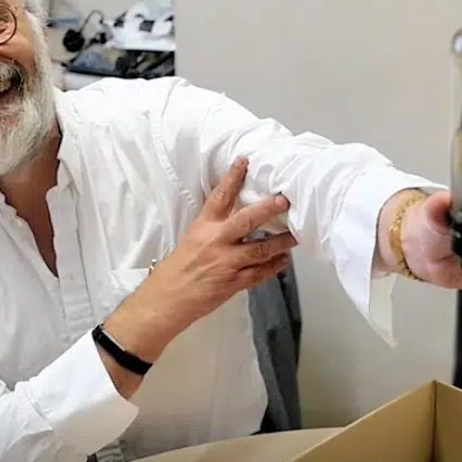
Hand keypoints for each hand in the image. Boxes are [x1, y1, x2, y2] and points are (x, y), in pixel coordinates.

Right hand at [104, 157, 295, 374]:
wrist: (166, 300)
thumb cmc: (176, 271)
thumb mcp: (191, 240)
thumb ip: (213, 228)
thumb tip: (236, 216)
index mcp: (203, 228)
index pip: (220, 197)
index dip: (233, 177)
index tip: (245, 161)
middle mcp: (216, 242)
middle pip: (247, 220)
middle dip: (268, 209)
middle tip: (284, 199)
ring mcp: (226, 263)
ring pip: (261, 249)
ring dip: (281, 242)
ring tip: (296, 235)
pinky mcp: (233, 283)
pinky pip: (260, 273)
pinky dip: (275, 267)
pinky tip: (285, 261)